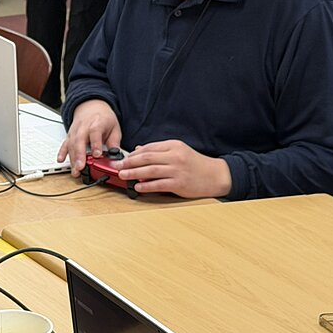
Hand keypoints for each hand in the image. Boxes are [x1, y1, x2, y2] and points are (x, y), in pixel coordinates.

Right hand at [58, 100, 121, 176]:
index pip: (95, 133)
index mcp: (97, 123)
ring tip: (75, 170)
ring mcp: (75, 131)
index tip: (97, 155)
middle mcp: (84, 127)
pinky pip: (64, 144)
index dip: (96, 144)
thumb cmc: (103, 118)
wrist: (92, 107)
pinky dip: (61, 152)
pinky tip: (60, 160)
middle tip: (81, 167)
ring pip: (71, 144)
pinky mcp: (70, 135)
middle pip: (80, 140)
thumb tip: (115, 155)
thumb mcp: (114, 128)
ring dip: (72, 158)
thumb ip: (114, 142)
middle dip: (80, 155)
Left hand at [117, 140, 232, 197]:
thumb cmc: (196, 164)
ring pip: (150, 170)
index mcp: (174, 146)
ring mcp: (177, 170)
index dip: (133, 154)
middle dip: (128, 162)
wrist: (215, 175)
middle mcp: (175, 156)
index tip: (122, 158)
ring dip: (133, 173)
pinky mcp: (180, 183)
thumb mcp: (179, 151)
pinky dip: (146, 186)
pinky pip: (158, 184)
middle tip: (117, 166)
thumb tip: (138, 149)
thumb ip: (160, 151)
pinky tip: (137, 187)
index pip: (149, 148)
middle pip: (146, 158)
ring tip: (122, 175)